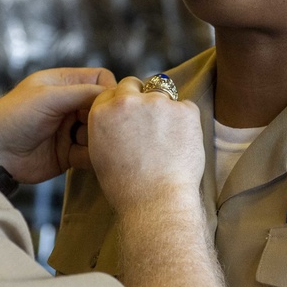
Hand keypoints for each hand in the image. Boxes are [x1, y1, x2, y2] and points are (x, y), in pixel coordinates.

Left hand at [0, 67, 116, 183]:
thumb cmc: (14, 117)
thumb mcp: (48, 97)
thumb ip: (82, 93)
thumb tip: (115, 94)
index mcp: (63, 84)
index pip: (100, 79)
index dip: (109, 90)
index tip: (110, 105)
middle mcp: (69, 105)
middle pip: (103, 108)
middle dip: (103, 118)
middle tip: (95, 127)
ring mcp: (70, 129)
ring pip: (100, 132)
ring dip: (98, 138)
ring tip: (81, 142)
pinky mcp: (69, 153)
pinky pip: (91, 154)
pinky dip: (92, 156)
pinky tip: (79, 157)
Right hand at [86, 76, 204, 214]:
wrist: (155, 202)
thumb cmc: (127, 187)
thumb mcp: (100, 154)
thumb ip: (107, 127)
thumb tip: (120, 115)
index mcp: (102, 112)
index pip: (112, 92)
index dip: (122, 103)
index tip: (131, 117)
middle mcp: (126, 101)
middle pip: (133, 84)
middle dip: (141, 96)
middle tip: (150, 121)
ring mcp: (157, 103)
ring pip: (162, 95)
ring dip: (165, 110)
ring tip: (167, 141)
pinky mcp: (184, 110)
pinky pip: (186, 107)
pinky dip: (186, 121)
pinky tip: (181, 143)